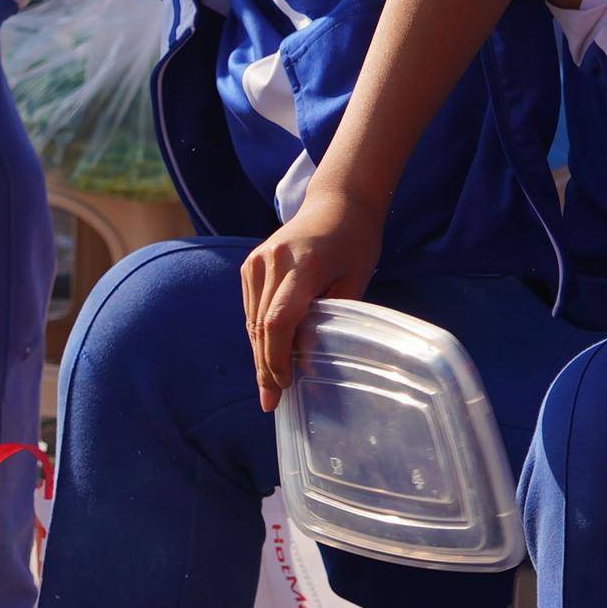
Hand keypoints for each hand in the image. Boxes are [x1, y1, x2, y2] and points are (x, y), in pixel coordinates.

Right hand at [239, 181, 385, 410]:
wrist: (336, 204)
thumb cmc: (355, 242)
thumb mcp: (355, 279)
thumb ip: (333, 316)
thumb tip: (312, 358)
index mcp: (302, 266)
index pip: (278, 321)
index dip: (277, 359)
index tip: (284, 387)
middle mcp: (271, 263)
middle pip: (260, 326)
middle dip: (265, 367)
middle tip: (270, 402)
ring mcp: (256, 263)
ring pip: (252, 321)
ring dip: (260, 355)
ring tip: (269, 388)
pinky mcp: (250, 266)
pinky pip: (251, 309)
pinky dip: (259, 335)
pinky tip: (268, 357)